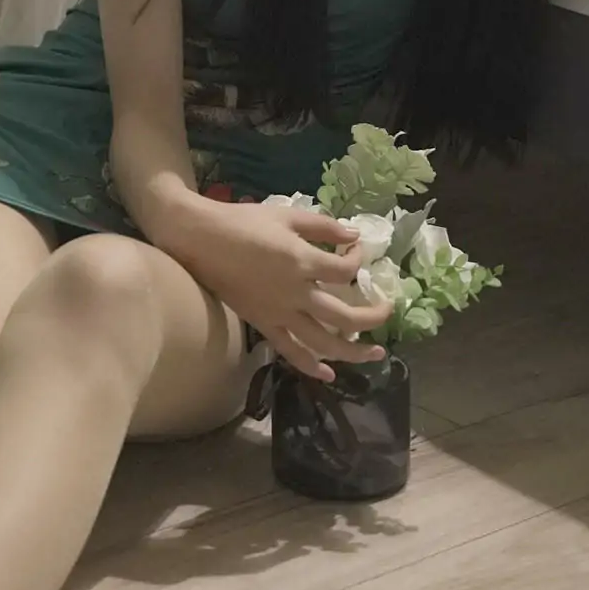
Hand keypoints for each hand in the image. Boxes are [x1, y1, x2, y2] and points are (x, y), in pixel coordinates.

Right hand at [183, 199, 393, 383]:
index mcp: (303, 261)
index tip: (358, 252)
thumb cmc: (244, 222)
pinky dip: (310, 366)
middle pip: (346, 317)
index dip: (359, 261)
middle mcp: (296, 294)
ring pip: (324, 343)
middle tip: (387, 312)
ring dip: (353, 352)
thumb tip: (354, 237)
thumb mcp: (288, 215)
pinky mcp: (263, 324)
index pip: (346, 270)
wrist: (201, 239)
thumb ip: (324, 227)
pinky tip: (328, 374)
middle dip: (373, 317)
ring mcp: (279, 313)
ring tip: (374, 354)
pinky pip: (290, 352)